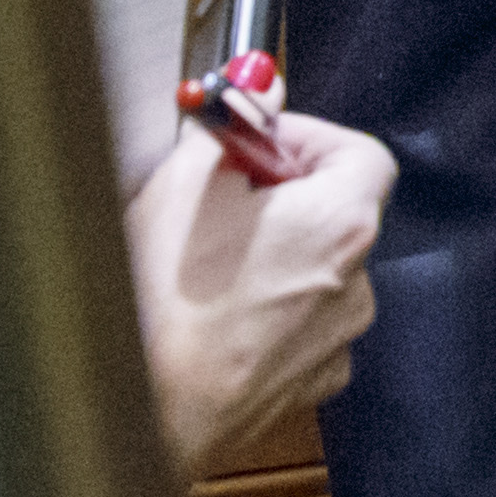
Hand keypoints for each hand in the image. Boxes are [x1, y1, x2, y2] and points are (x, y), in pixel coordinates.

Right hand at [119, 112, 392, 475]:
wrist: (133, 412)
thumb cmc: (158, 301)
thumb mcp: (185, 183)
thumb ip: (234, 124)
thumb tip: (257, 84)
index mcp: (342, 223)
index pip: (362, 154)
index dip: (309, 140)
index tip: (258, 144)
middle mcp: (357, 282)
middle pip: (338, 212)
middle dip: (283, 196)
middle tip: (219, 198)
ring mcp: (336, 339)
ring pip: (314, 272)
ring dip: (272, 256)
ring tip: (203, 266)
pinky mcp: (308, 383)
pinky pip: (298, 326)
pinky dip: (266, 312)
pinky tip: (211, 316)